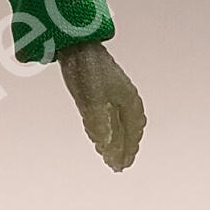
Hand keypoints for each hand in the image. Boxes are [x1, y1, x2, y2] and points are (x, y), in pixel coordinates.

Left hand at [58, 40, 145, 170]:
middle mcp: (125, 98)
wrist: (76, 45)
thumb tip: (105, 145)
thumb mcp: (92, 100)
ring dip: (117, 139)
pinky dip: (108, 127)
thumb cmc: (88, 70)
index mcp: (129, 101)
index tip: (123, 164)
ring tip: (110, 154)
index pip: (133, 131)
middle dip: (124, 147)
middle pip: (128, 128)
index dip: (128, 149)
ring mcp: (114, 93)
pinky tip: (100, 133)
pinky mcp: (102, 90)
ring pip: (120, 122)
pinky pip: (110, 114)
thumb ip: (98, 124)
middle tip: (119, 164)